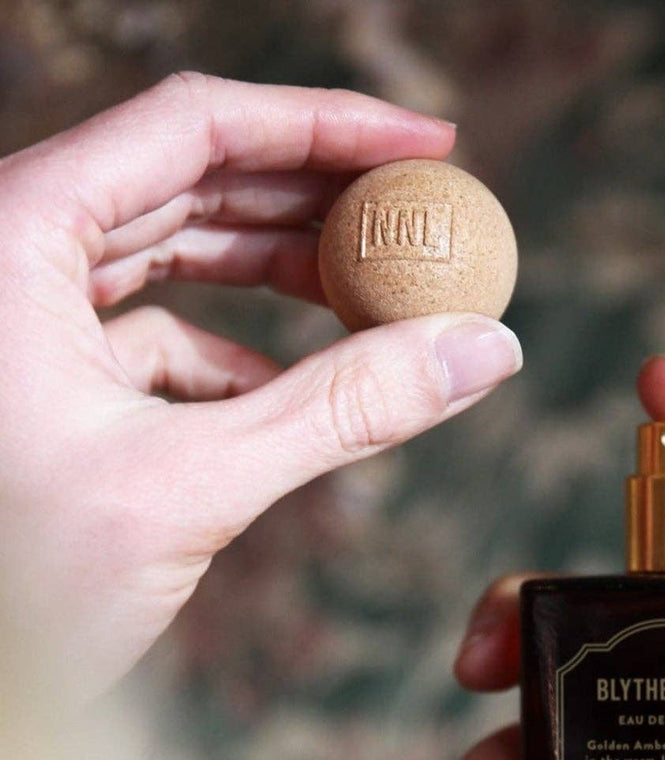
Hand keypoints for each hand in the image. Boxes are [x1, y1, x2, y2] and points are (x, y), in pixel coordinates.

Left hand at [0, 73, 521, 694]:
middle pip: (191, 180)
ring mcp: (26, 321)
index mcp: (13, 235)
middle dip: (316, 200)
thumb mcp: (190, 486)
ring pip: (175, 254)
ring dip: (282, 277)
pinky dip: (236, 358)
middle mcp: (11, 257)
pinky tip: (287, 398)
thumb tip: (480, 351)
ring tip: (377, 297)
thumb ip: (344, 410)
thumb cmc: (12, 590)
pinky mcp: (49, 383)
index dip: (326, 125)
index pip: (195, 128)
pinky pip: (159, 337)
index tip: (428, 148)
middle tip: (417, 220)